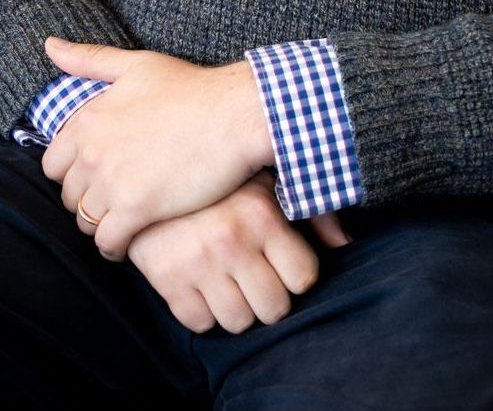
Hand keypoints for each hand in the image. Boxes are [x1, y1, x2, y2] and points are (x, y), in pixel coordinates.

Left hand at [40, 38, 274, 260]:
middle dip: (86, 199)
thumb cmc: (191, 87)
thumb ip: (89, 59)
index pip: (52, 163)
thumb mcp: (137, 64)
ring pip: (84, 221)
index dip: (72, 172)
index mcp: (88, 118)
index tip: (95, 174)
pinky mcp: (136, 209)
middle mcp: (92, 151)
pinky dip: (114, 247)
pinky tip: (128, 243)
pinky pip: (107, 242)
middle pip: (68, 196)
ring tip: (121, 221)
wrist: (233, 114)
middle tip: (112, 200)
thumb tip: (49, 45)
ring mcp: (112, 182)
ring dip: (99, 224)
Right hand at [127, 169, 351, 334]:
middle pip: (275, 308)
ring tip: (230, 279)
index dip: (297, 273)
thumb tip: (344, 243)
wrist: (148, 168)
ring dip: (238, 306)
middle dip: (270, 296)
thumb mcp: (266, 180)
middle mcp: (230, 240)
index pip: (305, 277)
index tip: (283, 260)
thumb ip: (313, 208)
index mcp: (261, 214)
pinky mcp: (167, 281)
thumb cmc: (219, 178)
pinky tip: (202, 282)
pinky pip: (200, 324)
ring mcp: (196, 263)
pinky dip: (203, 311)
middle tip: (257, 275)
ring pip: (239, 322)